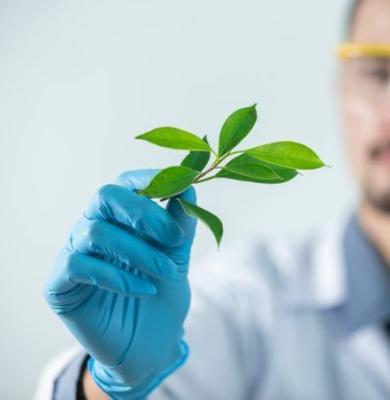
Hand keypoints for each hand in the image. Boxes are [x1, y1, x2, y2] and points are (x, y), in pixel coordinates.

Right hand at [44, 169, 197, 398]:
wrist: (150, 346)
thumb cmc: (162, 296)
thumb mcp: (178, 258)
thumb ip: (181, 225)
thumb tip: (189, 187)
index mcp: (120, 219)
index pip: (125, 184)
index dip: (149, 179)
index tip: (180, 188)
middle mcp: (93, 229)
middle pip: (105, 197)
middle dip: (143, 212)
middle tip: (174, 237)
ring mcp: (74, 254)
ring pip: (97, 232)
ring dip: (140, 252)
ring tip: (168, 273)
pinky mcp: (60, 284)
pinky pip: (78, 265)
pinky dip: (116, 276)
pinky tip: (143, 290)